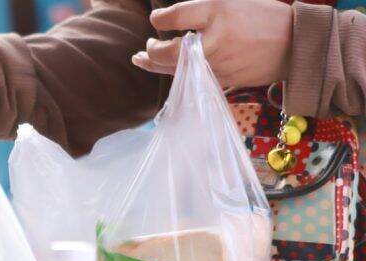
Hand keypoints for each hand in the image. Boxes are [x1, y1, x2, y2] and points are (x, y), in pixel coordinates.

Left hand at [132, 0, 292, 87]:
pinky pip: (190, 79)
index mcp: (218, 11)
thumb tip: (168, 18)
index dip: (160, 19)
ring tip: (140, 59)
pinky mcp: (221, 80)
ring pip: (176, 69)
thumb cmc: (263, 17)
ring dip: (154, 65)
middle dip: (151, 51)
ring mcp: (217, 63)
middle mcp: (214, 39)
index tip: (156, 19)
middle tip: (145, 46)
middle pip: (169, 51)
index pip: (176, 16)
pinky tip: (165, 69)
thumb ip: (201, 9)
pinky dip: (175, 73)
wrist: (294, 44)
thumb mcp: (232, 0)